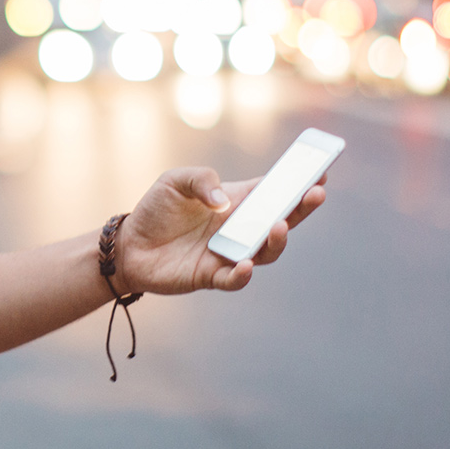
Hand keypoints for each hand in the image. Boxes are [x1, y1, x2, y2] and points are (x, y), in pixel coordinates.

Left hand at [114, 168, 325, 296]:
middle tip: (315, 193)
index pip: (275, 191)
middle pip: (282, 220)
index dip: (299, 182)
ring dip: (276, 241)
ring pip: (266, 252)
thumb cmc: (156, 210)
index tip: (320, 170)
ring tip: (277, 226)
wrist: (129, 245)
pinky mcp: (212, 276)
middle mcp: (240, 228)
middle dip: (302, 208)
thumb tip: (225, 203)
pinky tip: (243, 264)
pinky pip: (234, 278)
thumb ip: (201, 181)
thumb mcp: (175, 181)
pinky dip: (242, 274)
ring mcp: (230, 253)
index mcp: (238, 201)